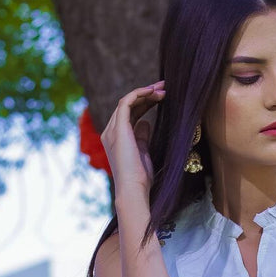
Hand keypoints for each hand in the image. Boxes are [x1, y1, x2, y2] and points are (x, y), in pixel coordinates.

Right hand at [100, 81, 165, 200]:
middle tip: (164, 87)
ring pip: (127, 101)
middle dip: (147, 94)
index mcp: (116, 138)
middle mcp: (110, 132)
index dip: (145, 103)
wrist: (134, 189)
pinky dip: (139, 94)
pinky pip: (126, 102)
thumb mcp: (143, 152)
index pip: (130, 113)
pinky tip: (153, 92)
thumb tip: (145, 122)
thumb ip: (142, 136)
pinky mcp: (118, 129)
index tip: (162, 97)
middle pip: (128, 105)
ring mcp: (113, 130)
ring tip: (163, 89)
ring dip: (145, 92)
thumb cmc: (140, 177)